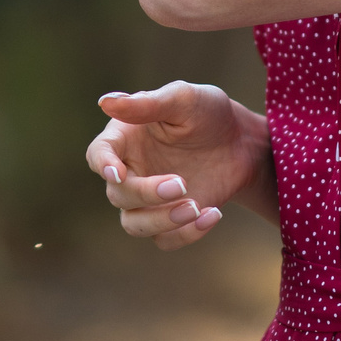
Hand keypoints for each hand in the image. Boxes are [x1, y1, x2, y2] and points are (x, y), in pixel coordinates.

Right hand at [84, 81, 272, 250]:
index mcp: (126, 138)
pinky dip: (187, 234)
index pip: (99, 154)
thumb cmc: (208, 113)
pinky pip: (165, 240)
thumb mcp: (183, 100)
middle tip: (182, 184)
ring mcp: (148, 199)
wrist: (241, 142)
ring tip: (196, 207)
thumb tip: (105, 102)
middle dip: (147, 194)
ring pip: (134, 224)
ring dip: (161, 221)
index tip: (118, 173)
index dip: (103, 165)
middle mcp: (130, 170)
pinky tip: (213, 213)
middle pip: (118, 194)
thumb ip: (147, 103)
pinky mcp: (170, 219)